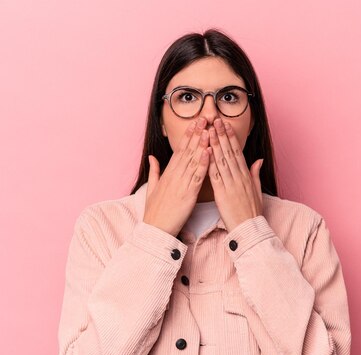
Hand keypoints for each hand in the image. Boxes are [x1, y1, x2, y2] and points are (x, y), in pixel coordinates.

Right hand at [144, 117, 210, 236]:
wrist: (155, 230)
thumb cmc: (155, 212)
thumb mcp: (151, 189)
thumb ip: (154, 171)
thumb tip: (152, 157)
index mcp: (167, 174)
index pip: (179, 151)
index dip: (188, 136)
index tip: (194, 123)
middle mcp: (174, 176)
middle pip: (187, 151)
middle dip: (196, 134)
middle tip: (204, 118)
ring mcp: (181, 183)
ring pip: (193, 160)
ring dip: (201, 144)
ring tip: (208, 130)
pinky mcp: (188, 194)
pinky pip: (197, 176)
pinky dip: (203, 163)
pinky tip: (209, 152)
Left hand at [207, 118, 263, 232]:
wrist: (249, 229)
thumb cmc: (252, 212)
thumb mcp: (257, 191)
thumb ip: (256, 174)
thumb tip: (258, 160)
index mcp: (246, 176)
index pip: (237, 152)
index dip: (231, 137)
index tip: (226, 125)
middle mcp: (239, 177)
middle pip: (229, 152)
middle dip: (222, 134)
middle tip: (216, 120)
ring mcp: (231, 184)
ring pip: (222, 160)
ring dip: (215, 143)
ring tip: (210, 130)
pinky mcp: (222, 193)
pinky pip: (215, 175)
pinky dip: (210, 162)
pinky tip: (205, 151)